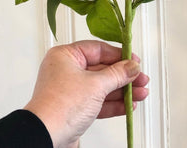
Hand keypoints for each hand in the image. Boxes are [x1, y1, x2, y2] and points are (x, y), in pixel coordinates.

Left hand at [24, 40, 148, 147]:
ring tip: (141, 92)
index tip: (134, 60)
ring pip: (102, 86)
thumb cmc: (60, 107)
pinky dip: (114, 103)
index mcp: (65, 56)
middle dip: (123, 75)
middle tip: (141, 77)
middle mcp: (66, 70)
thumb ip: (117, 74)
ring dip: (122, 90)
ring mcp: (71, 90)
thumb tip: (131, 66)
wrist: (45, 138)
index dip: (118, 55)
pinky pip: (98, 102)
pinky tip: (129, 105)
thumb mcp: (95, 85)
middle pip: (102, 68)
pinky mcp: (74, 108)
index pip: (97, 49)